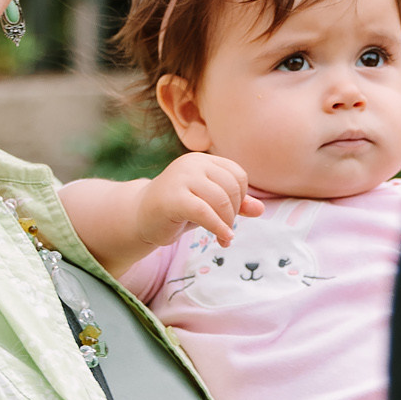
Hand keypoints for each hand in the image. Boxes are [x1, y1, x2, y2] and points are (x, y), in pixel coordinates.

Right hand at [139, 152, 262, 248]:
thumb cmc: (178, 210)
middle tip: (226, 230)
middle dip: (234, 212)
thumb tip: (261, 209)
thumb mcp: (209, 205)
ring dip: (227, 223)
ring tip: (223, 237)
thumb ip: (234, 204)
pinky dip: (219, 228)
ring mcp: (181, 178)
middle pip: (231, 186)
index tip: (232, 215)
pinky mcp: (173, 198)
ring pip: (220, 199)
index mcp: (202, 160)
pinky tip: (223, 239)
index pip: (237, 174)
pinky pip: (205, 212)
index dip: (241, 197)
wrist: (140, 217)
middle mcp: (192, 163)